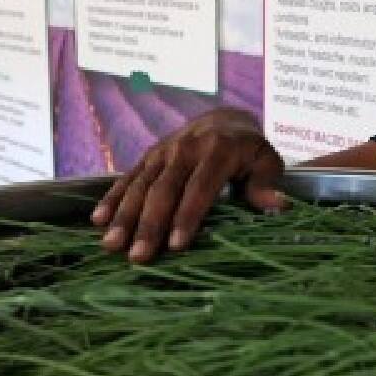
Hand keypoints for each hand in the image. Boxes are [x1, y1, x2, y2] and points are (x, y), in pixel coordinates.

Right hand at [91, 108, 285, 261]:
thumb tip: (277, 206)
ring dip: (124, 216)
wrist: (224, 118)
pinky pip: (128, 178)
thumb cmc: (249, 150)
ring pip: (141, 185)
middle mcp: (186, 149)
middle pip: (164, 190)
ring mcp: (163, 152)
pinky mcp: (149, 156)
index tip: (177, 245)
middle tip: (138, 256)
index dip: (187, 216)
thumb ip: (267, 183)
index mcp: (218, 150)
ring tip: (111, 245)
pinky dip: (112, 199)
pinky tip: (98, 220)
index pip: (200, 187)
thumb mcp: (267, 160)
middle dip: (150, 225)